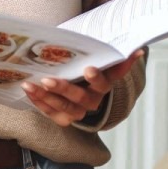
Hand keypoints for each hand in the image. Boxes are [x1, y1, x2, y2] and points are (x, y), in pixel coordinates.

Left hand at [21, 49, 144, 126]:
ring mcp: (78, 112)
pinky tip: (28, 90)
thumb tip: (139, 50)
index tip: (88, 69)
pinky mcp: (64, 119)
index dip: (96, 77)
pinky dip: (38, 103)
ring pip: (63, 107)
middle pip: (80, 98)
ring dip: (45, 96)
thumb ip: (114, 56)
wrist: (84, 91)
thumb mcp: (101, 63)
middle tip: (48, 80)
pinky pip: (51, 113)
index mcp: (103, 86)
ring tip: (30, 84)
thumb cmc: (88, 71)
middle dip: (63, 89)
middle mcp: (92, 102)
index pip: (104, 82)